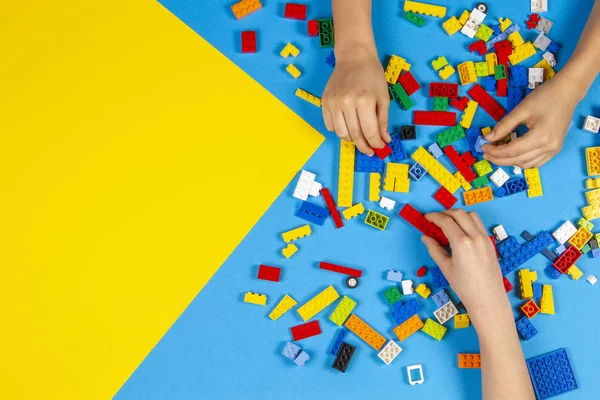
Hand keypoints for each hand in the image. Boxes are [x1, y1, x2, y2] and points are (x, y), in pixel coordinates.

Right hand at [322, 47, 390, 154]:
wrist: (354, 58)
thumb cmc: (372, 75)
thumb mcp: (384, 97)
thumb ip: (383, 120)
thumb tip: (384, 140)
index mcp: (364, 100)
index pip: (369, 131)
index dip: (375, 143)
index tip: (379, 148)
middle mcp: (346, 102)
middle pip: (355, 135)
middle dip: (364, 146)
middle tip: (369, 151)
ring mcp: (333, 102)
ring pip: (341, 133)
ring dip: (351, 140)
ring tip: (359, 138)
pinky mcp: (325, 102)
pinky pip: (330, 125)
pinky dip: (339, 130)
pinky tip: (347, 126)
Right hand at [421, 210, 509, 326]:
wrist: (488, 299)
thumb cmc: (465, 287)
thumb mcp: (446, 268)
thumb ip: (435, 249)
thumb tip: (425, 237)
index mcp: (462, 243)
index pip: (446, 221)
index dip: (434, 217)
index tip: (426, 217)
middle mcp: (475, 236)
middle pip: (459, 214)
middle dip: (445, 213)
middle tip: (435, 219)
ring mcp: (485, 238)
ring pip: (471, 215)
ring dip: (458, 215)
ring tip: (448, 223)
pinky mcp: (490, 243)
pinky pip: (478, 224)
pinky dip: (468, 221)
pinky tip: (461, 231)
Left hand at [482, 74, 577, 168]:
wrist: (567, 92)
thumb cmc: (545, 97)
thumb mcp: (521, 110)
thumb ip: (504, 125)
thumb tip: (488, 138)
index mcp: (540, 137)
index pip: (511, 151)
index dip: (495, 151)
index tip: (483, 147)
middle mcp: (548, 147)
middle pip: (517, 160)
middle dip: (499, 159)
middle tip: (486, 153)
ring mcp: (554, 150)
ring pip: (526, 164)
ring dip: (510, 161)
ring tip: (497, 154)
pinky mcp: (555, 149)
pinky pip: (536, 162)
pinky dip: (522, 161)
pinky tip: (512, 155)